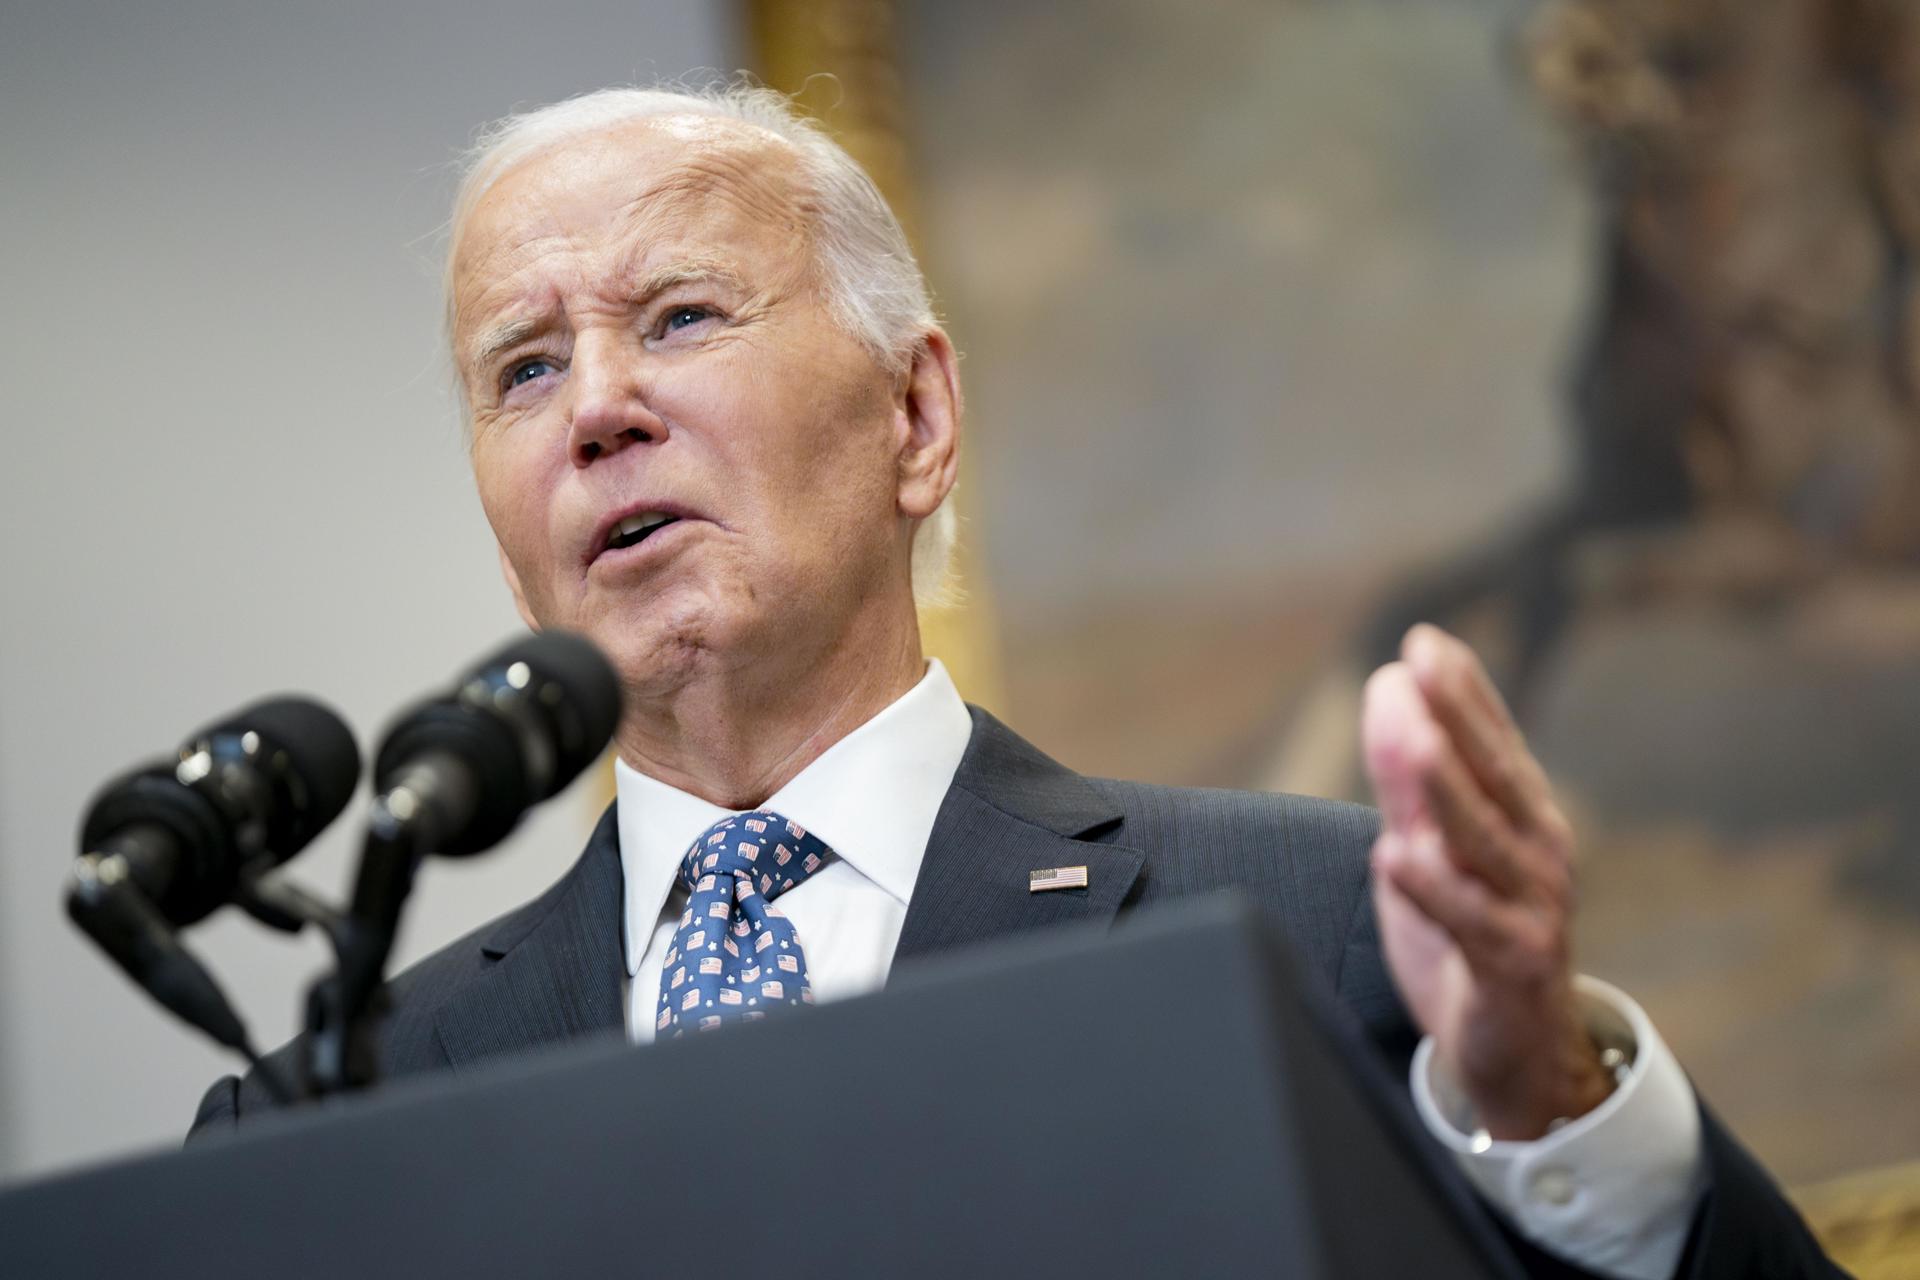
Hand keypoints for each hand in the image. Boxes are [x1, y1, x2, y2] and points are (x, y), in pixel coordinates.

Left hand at [1361, 624, 1612, 1139]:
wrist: (1518, 1054)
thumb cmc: (1471, 939)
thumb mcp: (1432, 851)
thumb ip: (1409, 783)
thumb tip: (1388, 696)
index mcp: (1522, 819)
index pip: (1492, 743)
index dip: (1463, 691)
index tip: (1425, 642)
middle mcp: (1536, 853)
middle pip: (1494, 776)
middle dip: (1459, 715)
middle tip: (1421, 661)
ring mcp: (1531, 907)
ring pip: (1486, 842)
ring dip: (1449, 790)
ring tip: (1416, 743)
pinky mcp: (1511, 963)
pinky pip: (1470, 922)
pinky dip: (1433, 890)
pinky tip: (1396, 856)